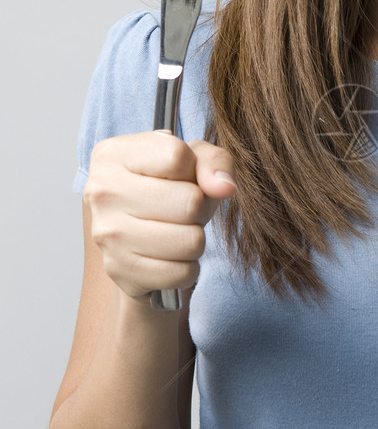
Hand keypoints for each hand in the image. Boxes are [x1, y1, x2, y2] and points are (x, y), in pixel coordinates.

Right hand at [84, 133, 235, 298]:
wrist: (132, 234)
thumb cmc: (166, 187)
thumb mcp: (192, 159)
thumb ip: (213, 162)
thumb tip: (224, 187)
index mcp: (112, 155)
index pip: (177, 157)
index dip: (193, 171)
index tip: (181, 178)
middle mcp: (102, 192)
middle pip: (189, 202)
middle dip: (199, 208)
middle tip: (184, 210)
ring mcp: (107, 234)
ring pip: (190, 241)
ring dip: (195, 238)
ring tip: (177, 230)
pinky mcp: (119, 270)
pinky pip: (181, 273)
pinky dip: (187, 267)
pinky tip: (170, 255)